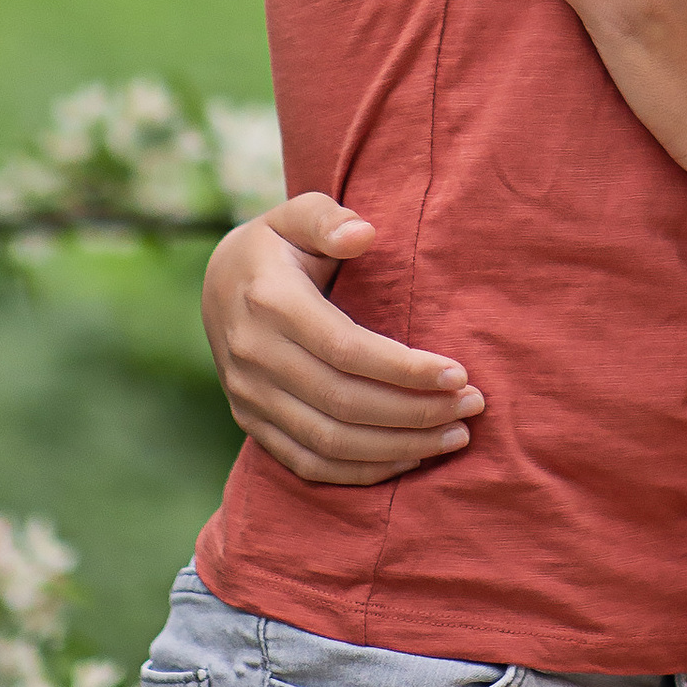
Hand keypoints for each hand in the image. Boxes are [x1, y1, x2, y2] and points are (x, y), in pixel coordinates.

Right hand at [202, 189, 483, 487]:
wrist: (214, 285)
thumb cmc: (276, 245)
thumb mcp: (296, 215)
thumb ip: (329, 219)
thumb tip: (364, 235)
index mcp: (270, 302)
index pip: (347, 350)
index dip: (405, 369)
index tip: (458, 374)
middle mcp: (254, 357)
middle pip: (345, 403)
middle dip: (416, 412)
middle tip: (472, 406)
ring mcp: (249, 397)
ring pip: (331, 442)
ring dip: (399, 447)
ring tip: (455, 437)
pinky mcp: (251, 424)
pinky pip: (309, 464)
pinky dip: (363, 471)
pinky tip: (411, 458)